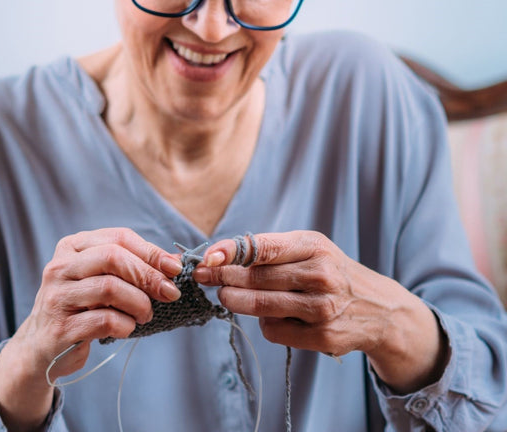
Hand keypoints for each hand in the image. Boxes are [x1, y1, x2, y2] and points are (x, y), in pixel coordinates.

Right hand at [0, 228, 181, 430]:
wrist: (42, 346)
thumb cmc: (82, 306)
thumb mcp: (102, 278)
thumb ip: (133, 266)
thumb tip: (174, 262)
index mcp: (72, 246)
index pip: (119, 237)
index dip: (151, 252)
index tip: (174, 268)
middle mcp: (60, 266)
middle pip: (113, 258)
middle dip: (148, 276)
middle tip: (168, 293)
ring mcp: (57, 297)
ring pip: (110, 288)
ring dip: (139, 303)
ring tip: (146, 314)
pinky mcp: (59, 328)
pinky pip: (104, 320)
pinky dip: (125, 324)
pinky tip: (127, 327)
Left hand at [193, 231, 447, 393]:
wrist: (378, 308)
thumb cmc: (332, 272)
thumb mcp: (310, 249)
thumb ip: (272, 250)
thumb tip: (224, 256)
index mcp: (313, 245)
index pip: (263, 247)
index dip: (231, 252)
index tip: (208, 256)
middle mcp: (320, 274)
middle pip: (258, 277)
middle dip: (224, 276)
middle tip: (202, 276)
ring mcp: (323, 306)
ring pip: (263, 306)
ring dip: (236, 301)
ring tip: (223, 296)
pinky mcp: (323, 335)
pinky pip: (276, 331)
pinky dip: (265, 324)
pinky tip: (267, 317)